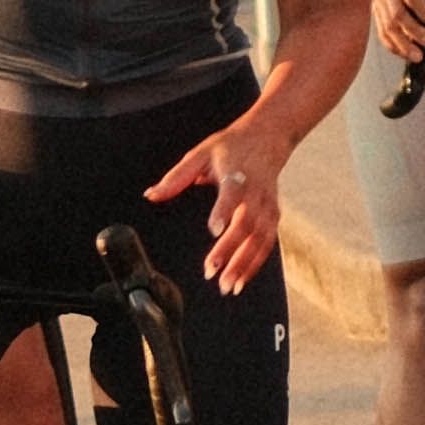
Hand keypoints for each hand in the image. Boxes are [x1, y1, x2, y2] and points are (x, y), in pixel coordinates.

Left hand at [154, 119, 289, 298]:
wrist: (268, 137)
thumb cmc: (231, 147)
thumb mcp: (200, 154)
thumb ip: (175, 177)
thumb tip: (150, 195)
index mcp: (237, 172)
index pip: (233, 192)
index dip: (225, 210)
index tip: (213, 230)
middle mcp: (256, 191)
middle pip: (247, 223)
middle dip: (230, 250)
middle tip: (212, 272)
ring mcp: (268, 205)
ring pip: (260, 239)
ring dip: (244, 264)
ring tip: (227, 286)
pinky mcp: (273, 216)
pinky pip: (266, 244)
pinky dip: (255, 265)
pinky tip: (240, 282)